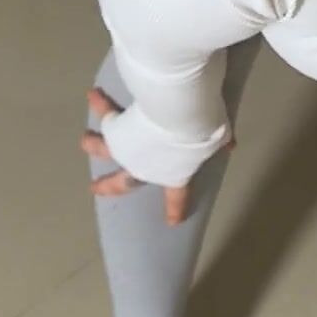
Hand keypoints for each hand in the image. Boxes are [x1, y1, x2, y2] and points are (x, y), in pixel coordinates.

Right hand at [81, 86, 221, 226]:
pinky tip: (92, 95)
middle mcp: (143, 165)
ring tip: (85, 140)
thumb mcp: (217, 136)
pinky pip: (106, 113)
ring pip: (103, 148)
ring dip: (93, 144)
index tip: (172, 222)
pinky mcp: (116, 125)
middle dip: (108, 185)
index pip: (177, 197)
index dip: (175, 208)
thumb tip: (231, 145)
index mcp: (172, 174)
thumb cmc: (200, 129)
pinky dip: (100, 103)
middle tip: (95, 188)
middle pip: (122, 181)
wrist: (177, 112)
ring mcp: (125, 147)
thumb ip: (220, 142)